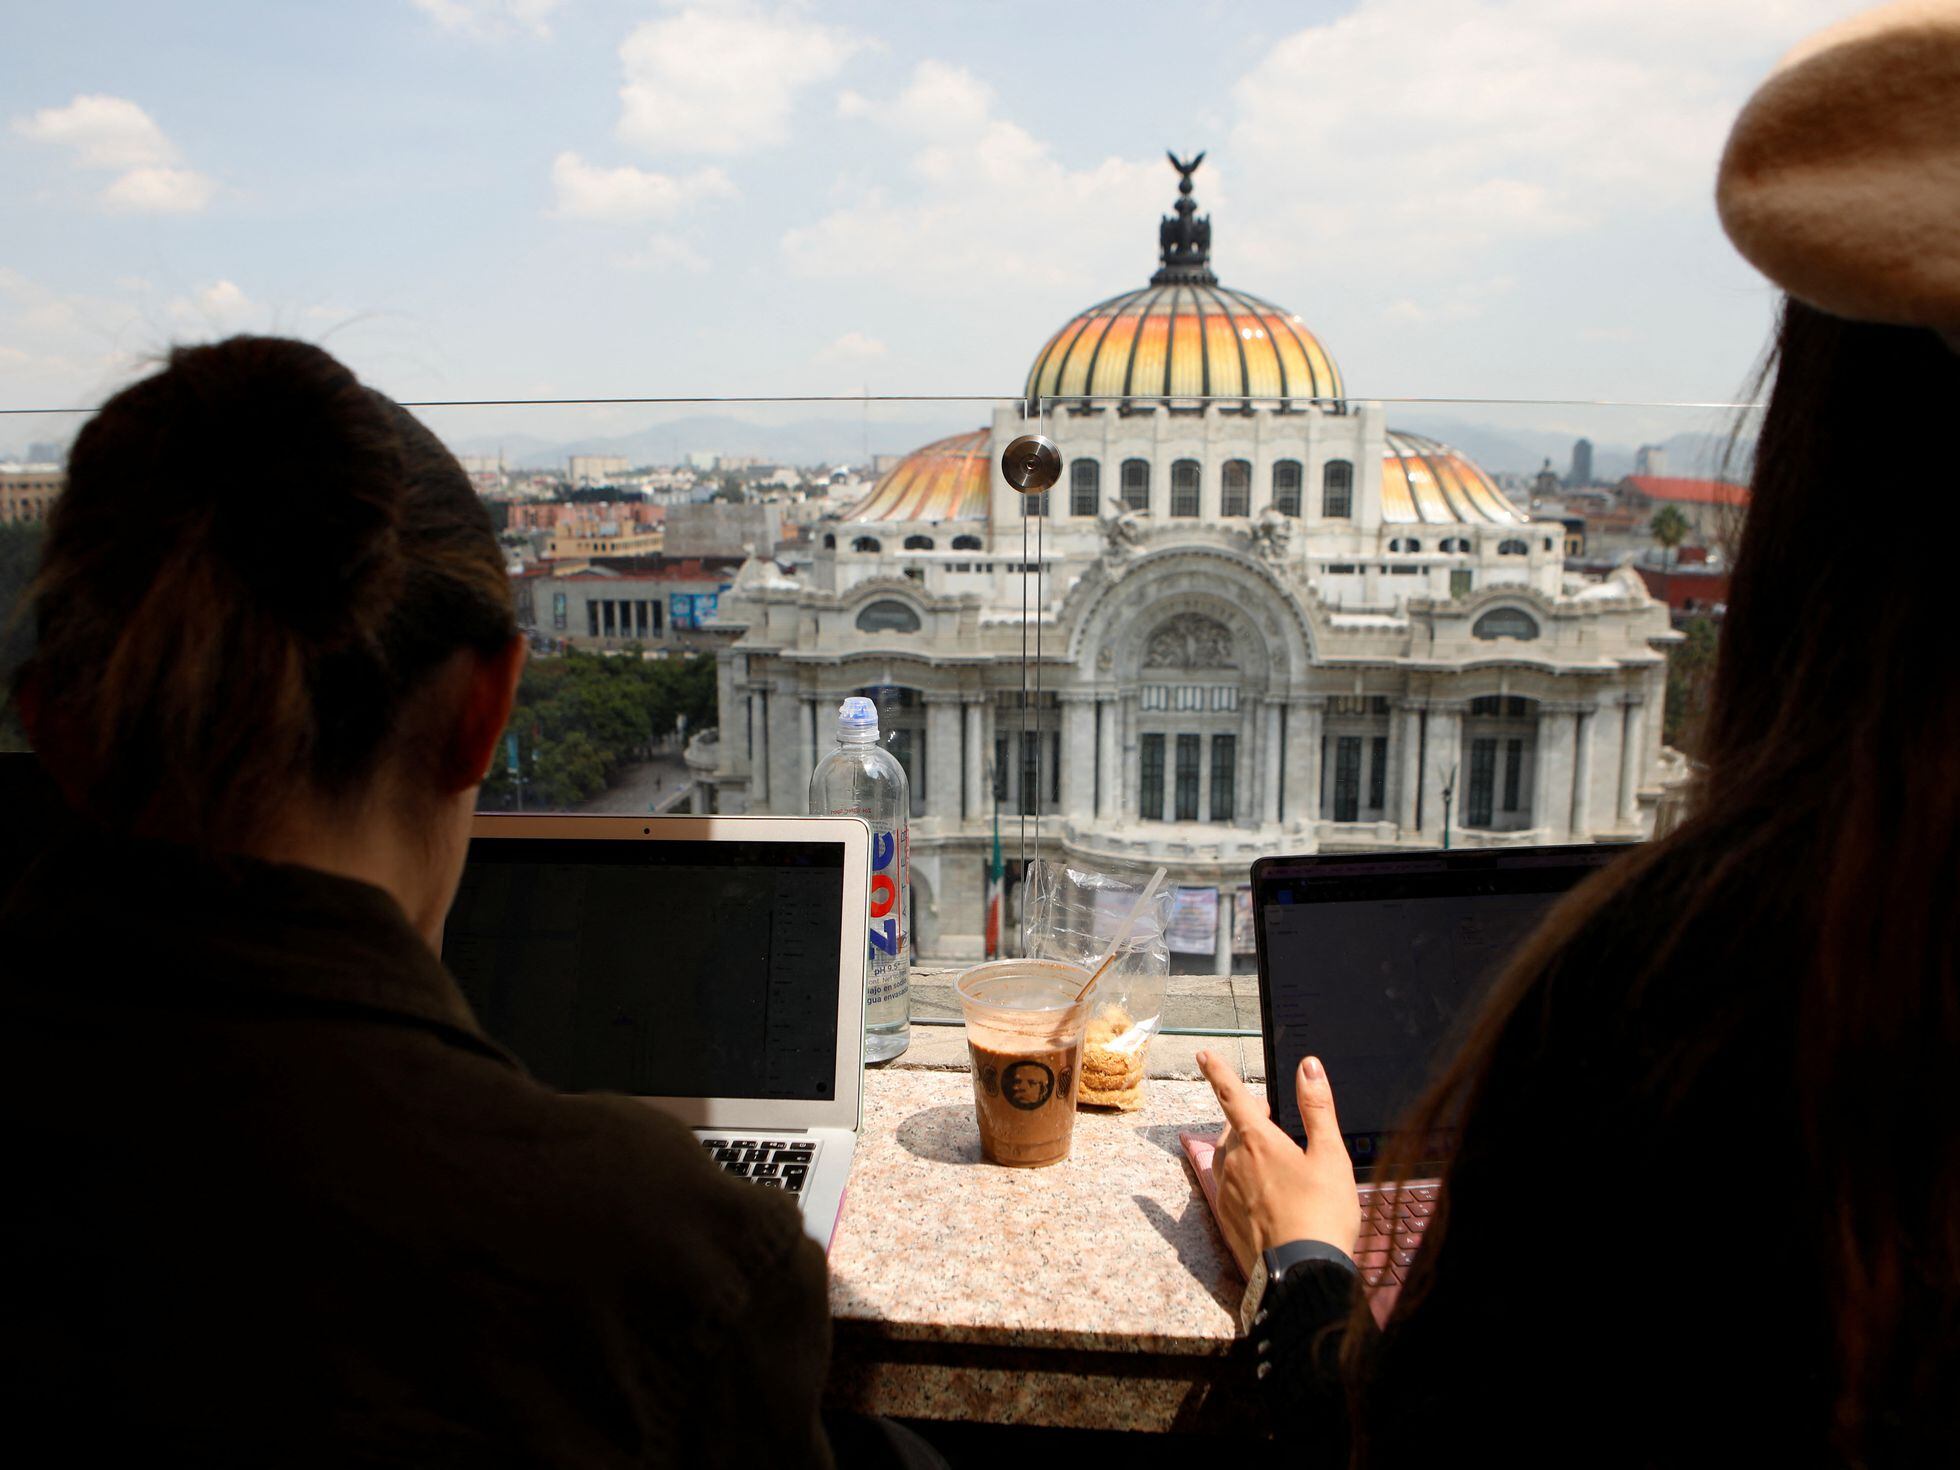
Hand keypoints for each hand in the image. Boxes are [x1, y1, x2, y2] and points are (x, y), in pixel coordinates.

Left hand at [1196, 1050, 1361, 1273]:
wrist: (1303, 1273)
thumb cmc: (1322, 1213)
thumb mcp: (1330, 1156)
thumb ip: (1317, 1108)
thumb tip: (1308, 1067)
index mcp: (1258, 1141)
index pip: (1232, 1096)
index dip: (1218, 1072)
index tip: (1203, 1054)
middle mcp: (1234, 1163)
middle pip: (1233, 1129)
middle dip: (1248, 1119)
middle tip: (1273, 1121)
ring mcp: (1226, 1192)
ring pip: (1229, 1158)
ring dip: (1245, 1150)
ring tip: (1274, 1160)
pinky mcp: (1226, 1219)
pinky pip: (1226, 1188)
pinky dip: (1241, 1181)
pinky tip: (1262, 1194)